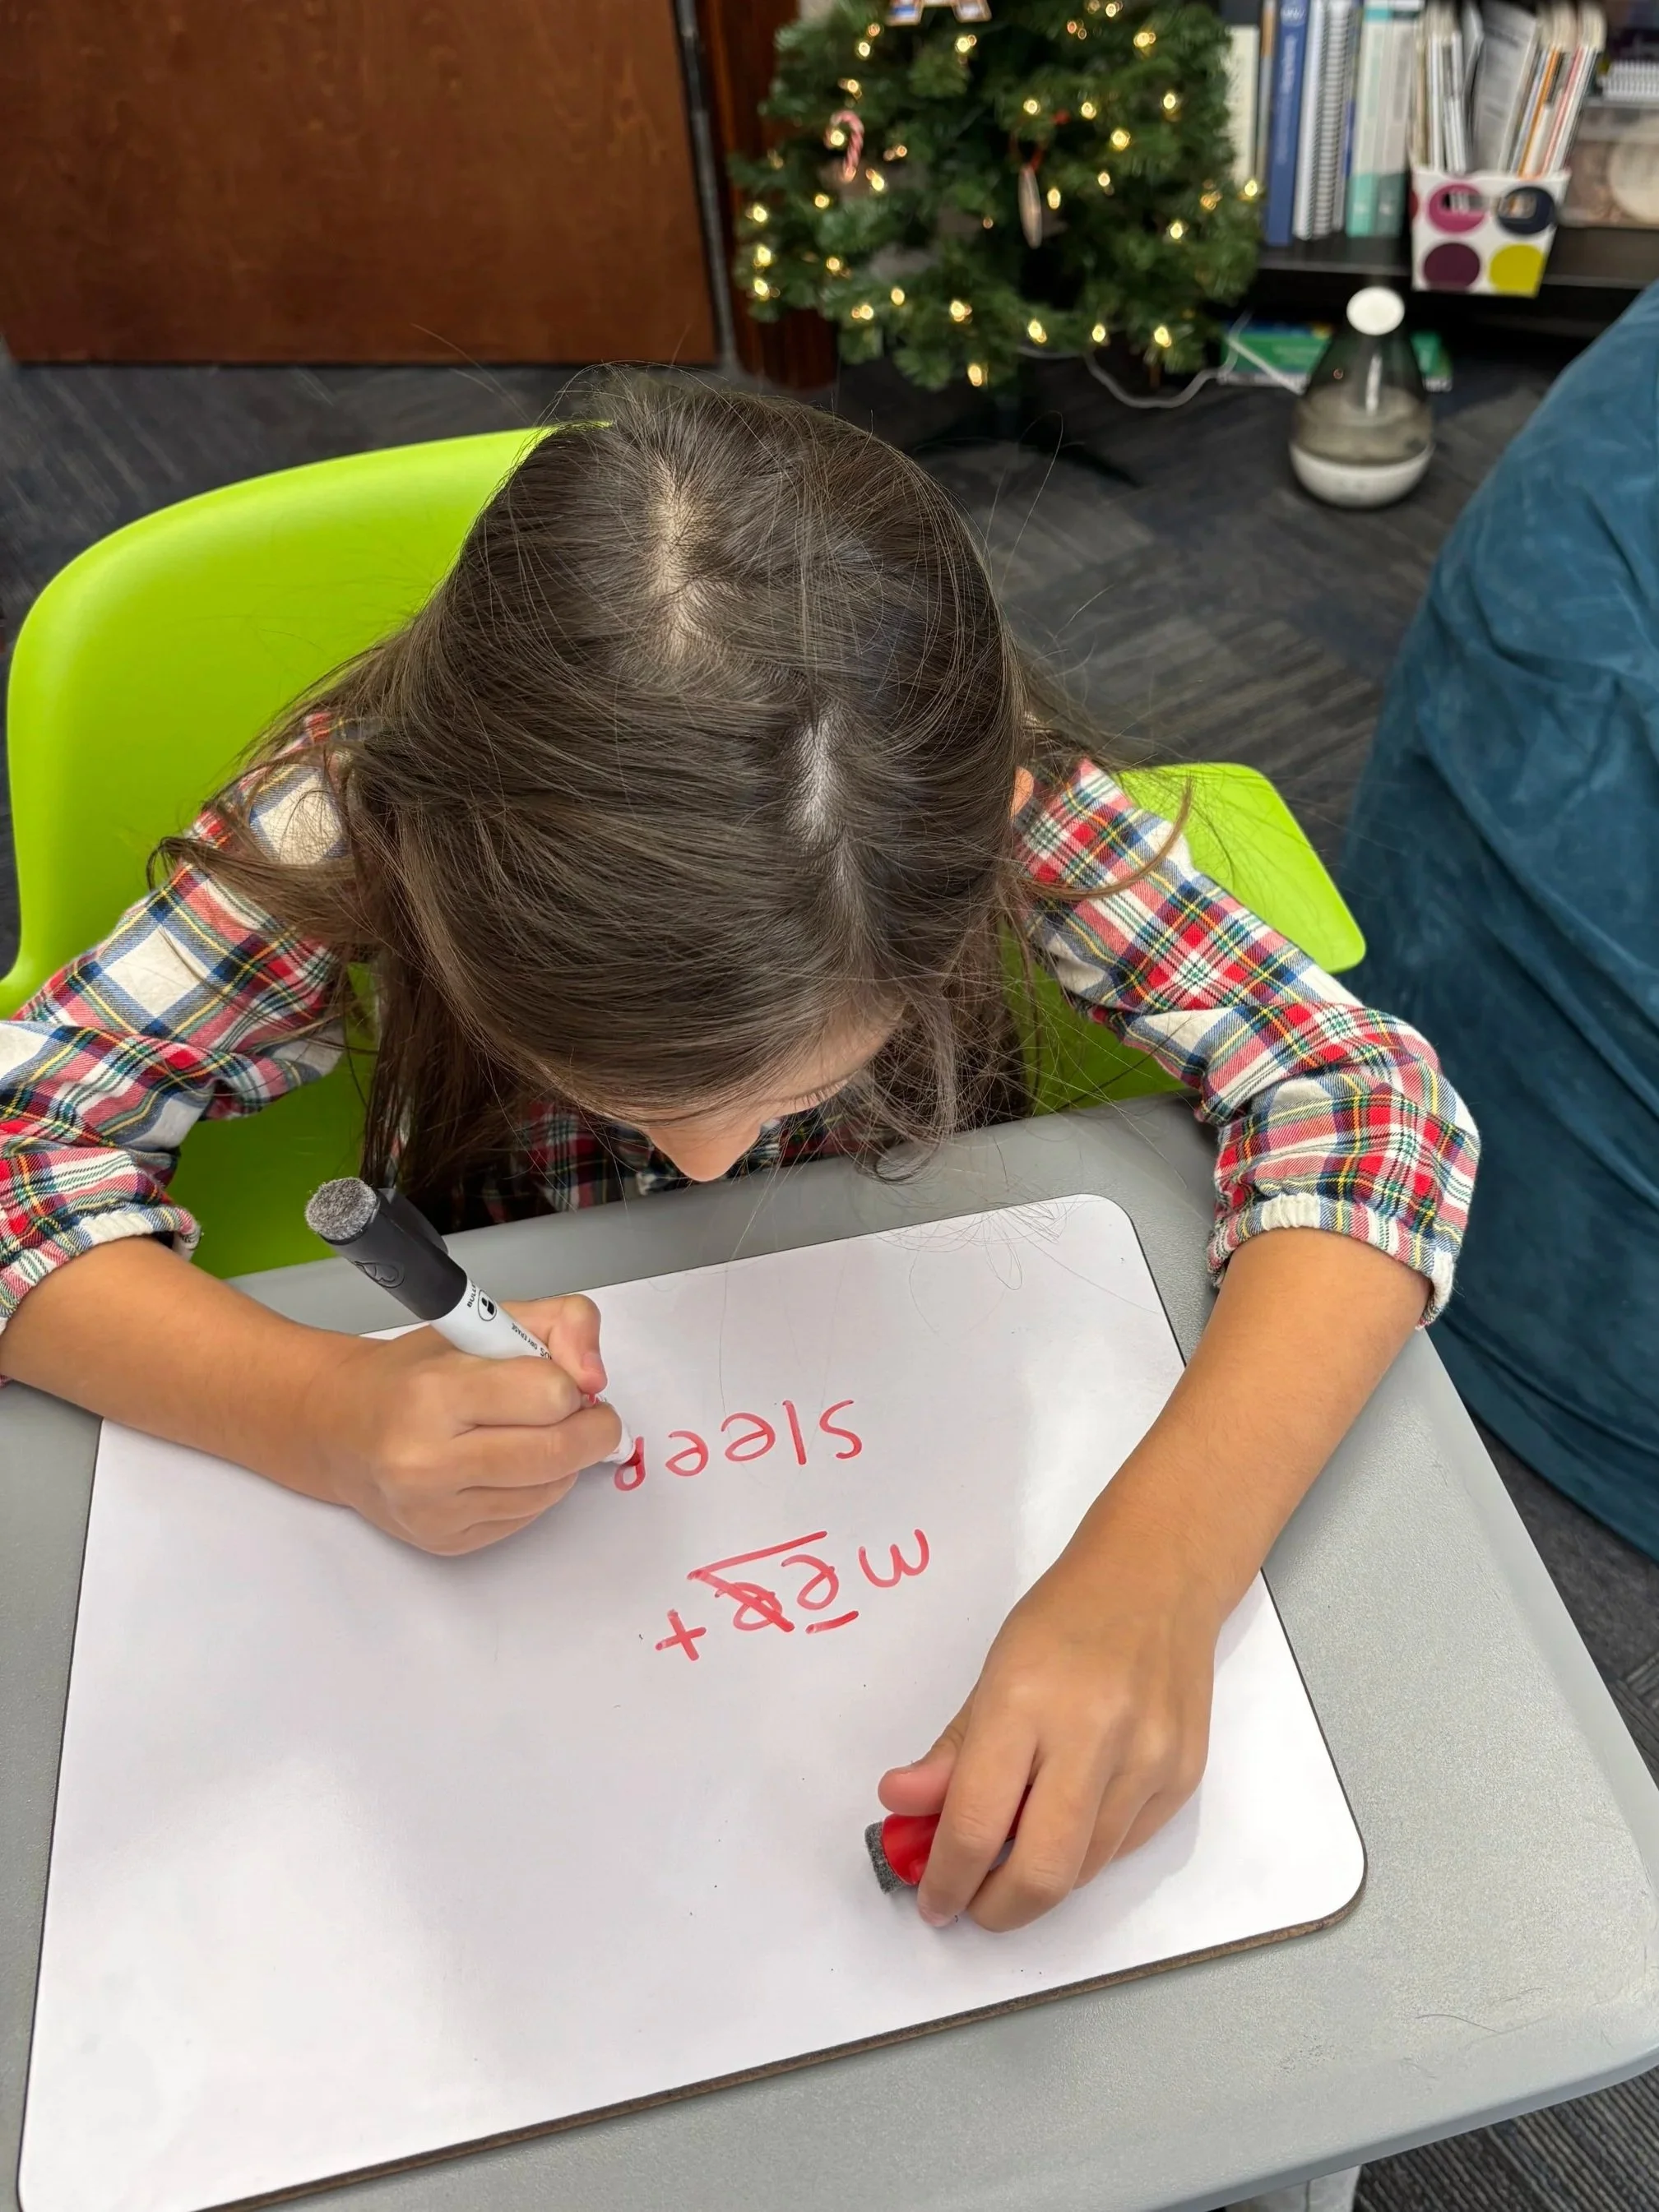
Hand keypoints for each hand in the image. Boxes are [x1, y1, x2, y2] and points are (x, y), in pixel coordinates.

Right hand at [308, 1294, 621, 1554]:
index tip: (564, 1378)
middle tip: (586, 1412)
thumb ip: (562, 1323)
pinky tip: (505, 1464)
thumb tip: (596, 1378)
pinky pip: (527, 1517)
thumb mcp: (486, 1321)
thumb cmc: (416, 1372)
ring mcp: (434, 1510)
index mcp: (435, 1392)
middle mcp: (427, 1460)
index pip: (550, 1395)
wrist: (343, 1428)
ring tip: (531, 1432)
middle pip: (559, 1453)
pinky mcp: (445, 1542)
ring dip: (563, 1460)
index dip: (572, 1384)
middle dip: (592, 1429)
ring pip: (551, 1490)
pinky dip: (534, 1488)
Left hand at [877, 1505, 1224, 1930]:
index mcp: (1025, 1703)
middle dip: (996, 1908)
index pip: (976, 1824)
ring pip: (1084, 1870)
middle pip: (1042, 1872)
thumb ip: (950, 1751)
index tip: (931, 1899)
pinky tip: (1067, 1818)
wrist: (1157, 1579)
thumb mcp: (991, 1672)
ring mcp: (1147, 1760)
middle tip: (971, 1903)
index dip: (946, 1878)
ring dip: (1039, 1879)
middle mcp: (1092, 1736)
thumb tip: (900, 1806)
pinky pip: (1123, 1848)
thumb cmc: (1064, 1618)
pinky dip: (1085, 1852)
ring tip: (1014, 1850)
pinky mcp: (1183, 1776)